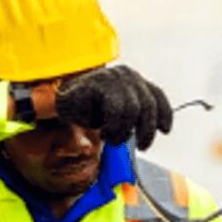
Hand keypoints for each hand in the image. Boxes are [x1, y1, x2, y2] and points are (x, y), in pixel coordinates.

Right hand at [53, 65, 172, 149]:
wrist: (57, 102)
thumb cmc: (86, 109)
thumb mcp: (113, 114)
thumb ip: (130, 118)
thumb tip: (145, 134)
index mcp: (132, 80)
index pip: (156, 95)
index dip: (164, 114)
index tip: (164, 130)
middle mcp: (125, 75)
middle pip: (147, 105)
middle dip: (146, 130)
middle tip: (141, 146)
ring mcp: (112, 77)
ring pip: (131, 109)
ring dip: (122, 130)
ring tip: (111, 137)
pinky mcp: (97, 83)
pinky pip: (113, 109)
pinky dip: (110, 124)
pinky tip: (101, 129)